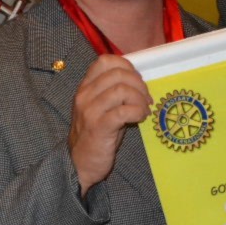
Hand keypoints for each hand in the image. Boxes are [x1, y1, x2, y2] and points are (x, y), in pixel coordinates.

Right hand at [69, 54, 152, 196]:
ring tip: (144, 110)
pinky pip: (124, 111)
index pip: (105, 61)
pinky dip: (138, 111)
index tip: (137, 81)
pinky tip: (140, 118)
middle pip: (118, 74)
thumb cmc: (95, 135)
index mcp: (85, 87)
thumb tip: (139, 82)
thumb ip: (114, 92)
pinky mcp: (99, 127)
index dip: (127, 66)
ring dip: (140, 99)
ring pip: (122, 90)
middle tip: (146, 99)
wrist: (79, 164)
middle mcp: (85, 95)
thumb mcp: (101, 108)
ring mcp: (90, 110)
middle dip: (139, 84)